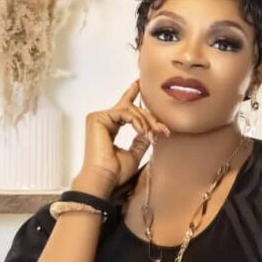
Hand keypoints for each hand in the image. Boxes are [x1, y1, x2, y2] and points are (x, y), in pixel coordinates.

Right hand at [74, 79, 170, 195]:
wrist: (104, 179)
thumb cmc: (115, 172)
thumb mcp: (134, 153)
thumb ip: (140, 140)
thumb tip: (149, 132)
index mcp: (109, 127)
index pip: (123, 108)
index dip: (132, 93)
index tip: (140, 83)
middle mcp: (103, 120)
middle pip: (132, 108)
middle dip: (150, 118)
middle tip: (163, 130)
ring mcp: (99, 118)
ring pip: (130, 109)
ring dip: (146, 122)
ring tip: (152, 135)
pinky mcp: (97, 118)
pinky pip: (124, 112)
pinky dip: (137, 121)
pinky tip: (143, 132)